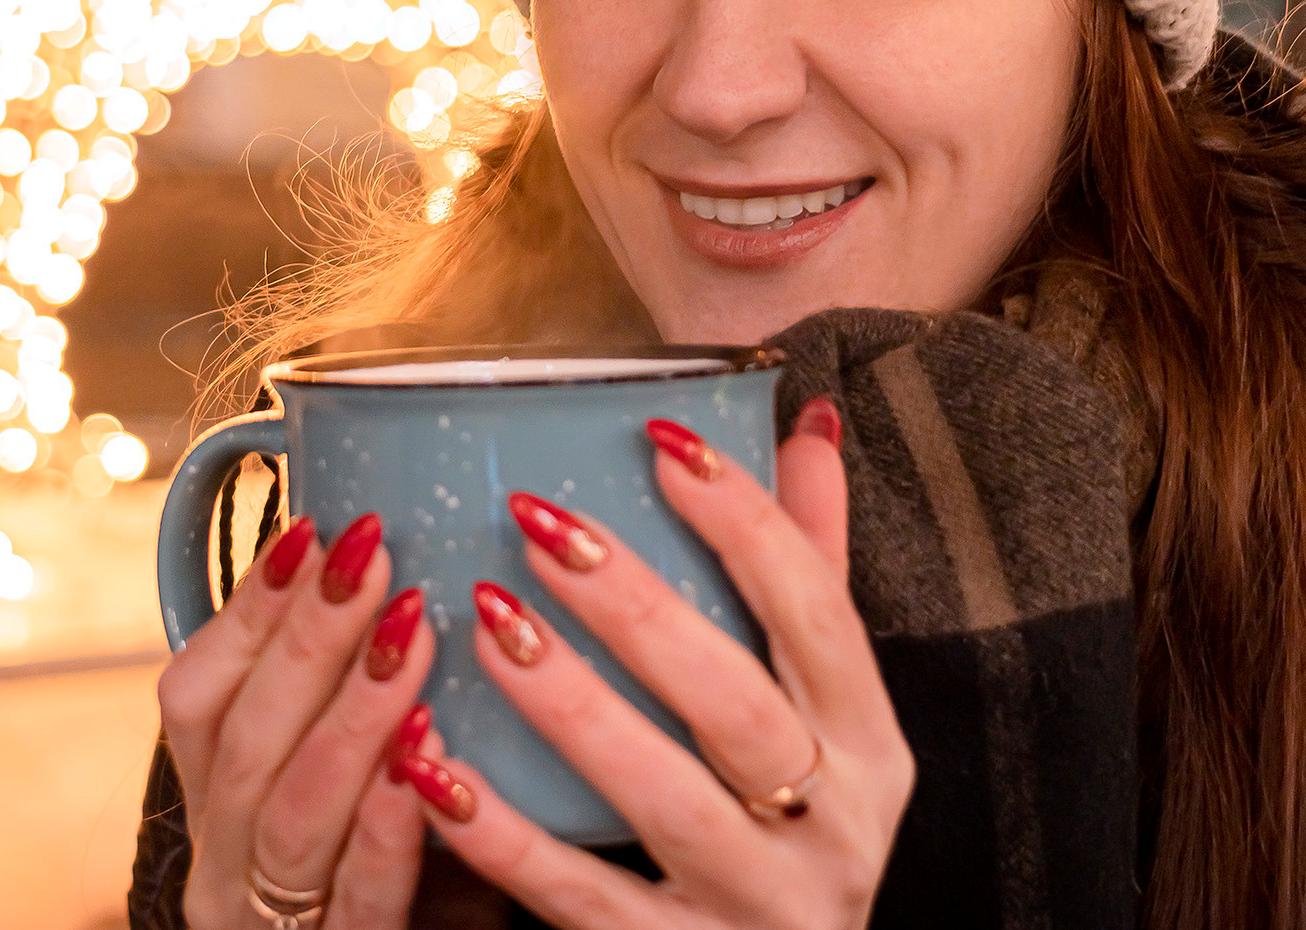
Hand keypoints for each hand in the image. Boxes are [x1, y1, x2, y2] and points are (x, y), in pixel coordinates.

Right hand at [156, 509, 441, 928]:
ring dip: (353, 713)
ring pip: (291, 812)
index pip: (197, 693)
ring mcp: (270, 920)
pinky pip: (357, 899)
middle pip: (245, 740)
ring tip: (412, 633)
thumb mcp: (341, 771)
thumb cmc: (381, 867)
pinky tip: (427, 764)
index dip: (250, 606)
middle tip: (376, 554)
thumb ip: (346, 688)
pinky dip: (388, 826)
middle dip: (309, 637)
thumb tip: (390, 552)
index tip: (315, 525)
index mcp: (213, 799)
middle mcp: (223, 859)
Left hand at [391, 400, 914, 928]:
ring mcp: (758, 902)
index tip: (658, 440)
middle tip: (538, 525)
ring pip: (660, 796)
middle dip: (635, 606)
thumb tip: (806, 423)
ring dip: (569, 704)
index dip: (745, 521)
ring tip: (488, 620)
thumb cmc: (793, 818)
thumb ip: (813, 565)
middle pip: (735, 702)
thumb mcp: (828, 706)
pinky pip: (582, 898)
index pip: (819, 611)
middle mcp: (832, 825)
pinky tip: (435, 766)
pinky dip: (504, 836)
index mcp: (870, 743)